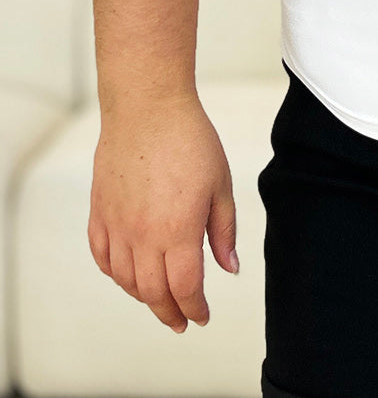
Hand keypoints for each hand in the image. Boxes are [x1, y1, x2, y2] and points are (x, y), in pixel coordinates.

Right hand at [88, 93, 238, 334]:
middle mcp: (143, 235)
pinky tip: (128, 274)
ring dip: (143, 296)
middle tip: (181, 319)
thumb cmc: (189, 140)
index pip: (185, 288)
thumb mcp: (221, 184)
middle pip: (152, 293)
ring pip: (125, 280)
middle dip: (169, 312)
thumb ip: (224, 231)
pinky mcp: (100, 212)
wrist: (147, 108)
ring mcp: (117, 225)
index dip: (194, 308)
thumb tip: (228, 267)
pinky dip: (115, 274)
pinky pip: (102, 257)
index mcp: (178, 230)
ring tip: (159, 298)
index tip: (202, 316)